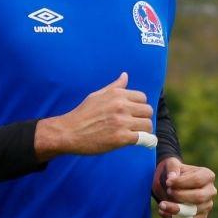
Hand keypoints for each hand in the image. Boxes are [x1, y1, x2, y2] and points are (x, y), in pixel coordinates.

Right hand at [35, 73, 154, 158]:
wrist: (69, 132)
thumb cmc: (82, 114)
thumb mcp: (97, 95)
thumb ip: (114, 86)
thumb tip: (125, 75)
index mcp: (117, 94)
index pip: (142, 97)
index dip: (139, 106)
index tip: (133, 113)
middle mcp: (121, 106)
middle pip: (148, 110)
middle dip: (143, 118)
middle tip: (135, 124)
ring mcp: (121, 122)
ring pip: (147, 124)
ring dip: (144, 130)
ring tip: (136, 133)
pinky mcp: (121, 138)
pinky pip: (143, 138)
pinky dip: (144, 141)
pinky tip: (140, 142)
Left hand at [155, 158, 216, 217]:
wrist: (172, 184)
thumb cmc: (174, 173)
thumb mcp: (172, 164)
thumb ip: (172, 168)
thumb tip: (172, 178)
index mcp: (207, 175)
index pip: (197, 180)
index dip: (181, 182)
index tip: (168, 182)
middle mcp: (211, 191)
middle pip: (199, 197)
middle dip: (180, 196)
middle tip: (167, 192)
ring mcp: (207, 205)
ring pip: (193, 211)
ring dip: (175, 210)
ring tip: (161, 205)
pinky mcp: (201, 216)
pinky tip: (162, 212)